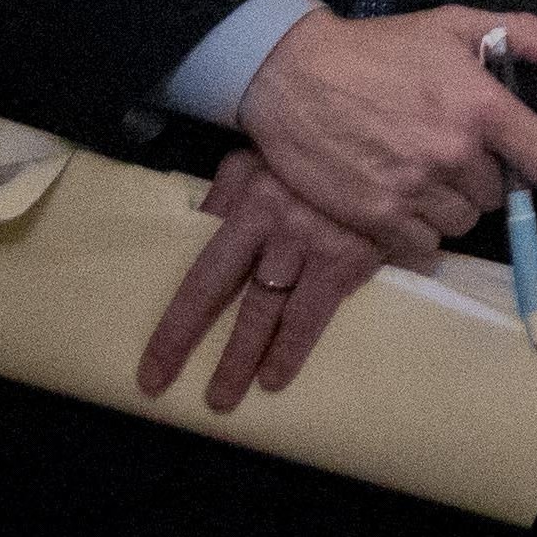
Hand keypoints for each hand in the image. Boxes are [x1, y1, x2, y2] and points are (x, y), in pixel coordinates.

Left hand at [138, 149, 391, 411]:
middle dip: (223, 358)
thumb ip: (226, 193)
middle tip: (207, 401)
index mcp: (250, 205)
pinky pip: (319, 312)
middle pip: (243, 306)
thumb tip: (196, 229)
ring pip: (279, 316)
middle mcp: (281, 233)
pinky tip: (279, 373)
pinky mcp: (353, 258)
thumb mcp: (257, 157)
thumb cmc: (308, 149)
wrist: (382, 134)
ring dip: (255, 360)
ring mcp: (319, 247)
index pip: (204, 279)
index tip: (154, 372)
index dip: (177, 330)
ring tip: (231, 396)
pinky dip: (296, 346)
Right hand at [236, 5, 536, 261]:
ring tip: (422, 173)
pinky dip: (418, 232)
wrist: (292, 75)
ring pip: (463, 223)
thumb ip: (526, 35)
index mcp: (482, 107)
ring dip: (450, 205)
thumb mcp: (454, 25)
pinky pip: (425, 248)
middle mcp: (454, 153)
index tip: (518, 151)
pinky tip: (401, 201)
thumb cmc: (379, 47)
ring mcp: (415, 190)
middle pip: (501, 195)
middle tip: (450, 151)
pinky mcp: (377, 217)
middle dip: (483, 176)